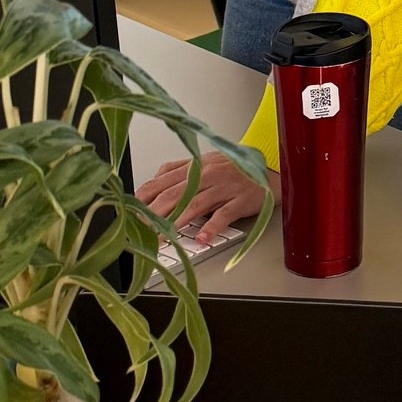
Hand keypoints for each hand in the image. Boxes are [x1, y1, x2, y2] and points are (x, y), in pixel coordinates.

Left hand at [139, 150, 272, 246]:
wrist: (270, 169)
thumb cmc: (236, 168)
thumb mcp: (206, 162)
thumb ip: (180, 168)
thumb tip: (155, 177)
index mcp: (196, 166)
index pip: (162, 180)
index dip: (144, 197)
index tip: (131, 212)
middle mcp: (207, 175)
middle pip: (174, 194)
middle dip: (153, 214)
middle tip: (140, 230)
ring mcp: (224, 187)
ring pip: (195, 205)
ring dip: (175, 223)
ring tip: (162, 239)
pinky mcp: (240, 200)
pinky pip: (224, 214)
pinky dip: (212, 227)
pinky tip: (202, 238)